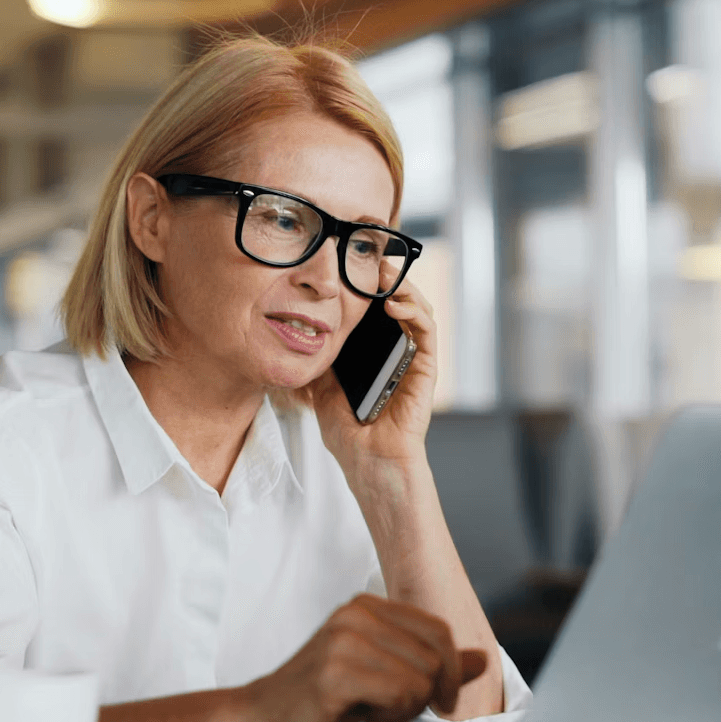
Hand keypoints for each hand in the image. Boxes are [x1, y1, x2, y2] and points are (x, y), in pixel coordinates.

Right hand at [242, 594, 488, 721]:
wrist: (262, 716)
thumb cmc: (323, 698)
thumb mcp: (383, 674)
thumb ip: (431, 664)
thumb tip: (483, 660)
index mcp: (367, 605)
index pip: (438, 629)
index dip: (449, 672)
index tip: (438, 700)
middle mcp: (356, 613)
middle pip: (434, 657)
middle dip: (424, 697)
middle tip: (392, 713)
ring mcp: (344, 639)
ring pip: (420, 679)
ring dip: (406, 711)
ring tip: (376, 717)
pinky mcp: (335, 672)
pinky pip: (399, 695)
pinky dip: (392, 719)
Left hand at [306, 277, 438, 476]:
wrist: (366, 463)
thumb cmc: (348, 432)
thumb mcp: (321, 387)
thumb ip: (317, 361)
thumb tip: (294, 336)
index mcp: (375, 352)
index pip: (376, 309)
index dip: (368, 284)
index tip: (350, 264)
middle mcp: (398, 350)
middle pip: (400, 302)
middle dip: (388, 277)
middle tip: (369, 258)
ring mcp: (414, 358)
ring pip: (418, 309)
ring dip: (403, 286)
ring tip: (384, 273)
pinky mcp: (426, 369)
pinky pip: (426, 332)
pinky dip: (414, 312)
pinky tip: (394, 304)